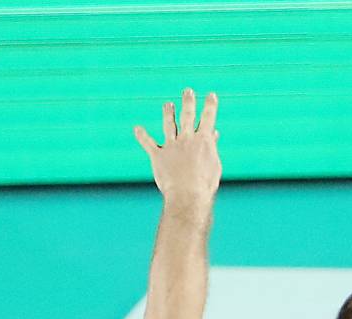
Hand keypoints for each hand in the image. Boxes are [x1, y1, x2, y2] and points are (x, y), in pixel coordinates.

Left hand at [135, 89, 220, 206]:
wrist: (188, 195)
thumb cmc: (204, 184)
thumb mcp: (214, 165)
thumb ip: (212, 147)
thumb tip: (213, 134)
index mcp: (203, 141)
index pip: (208, 119)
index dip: (210, 105)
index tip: (211, 95)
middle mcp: (187, 139)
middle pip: (187, 116)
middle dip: (188, 102)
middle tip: (187, 91)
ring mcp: (171, 146)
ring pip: (169, 125)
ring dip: (168, 113)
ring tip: (167, 104)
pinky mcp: (158, 155)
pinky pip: (148, 143)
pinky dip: (142, 135)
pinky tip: (137, 128)